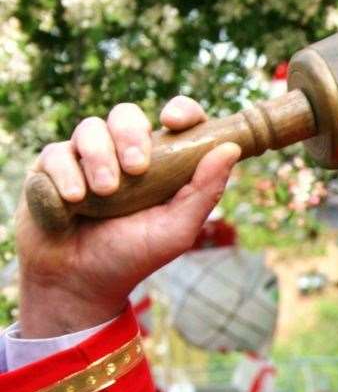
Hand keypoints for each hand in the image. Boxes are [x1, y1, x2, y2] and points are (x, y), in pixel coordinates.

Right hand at [15, 97, 239, 337]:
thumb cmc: (134, 255)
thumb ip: (205, 191)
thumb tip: (231, 148)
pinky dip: (67, 174)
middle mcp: (124, 153)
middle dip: (132, 136)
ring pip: (91, 128)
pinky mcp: (52, 167)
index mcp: (162, 163)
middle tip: (137, 169)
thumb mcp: (177, 229)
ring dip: (100, 158)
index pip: (176, 121)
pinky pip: (57, 152)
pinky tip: (76, 199)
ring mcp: (87, 157)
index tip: (175, 120)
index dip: (181, 110)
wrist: (81, 281)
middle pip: (127, 115)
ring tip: (105, 193)